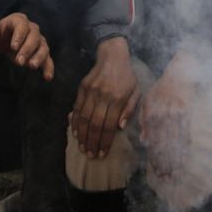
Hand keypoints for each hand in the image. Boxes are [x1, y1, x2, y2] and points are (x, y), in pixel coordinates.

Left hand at [0, 12, 54, 79]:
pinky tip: (47, 77)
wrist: (4, 42)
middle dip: (27, 49)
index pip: (22, 26)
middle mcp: (32, 29)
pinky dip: (49, 67)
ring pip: (43, 47)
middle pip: (34, 37)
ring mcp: (38, 41)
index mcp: (19, 20)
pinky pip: (48, 59)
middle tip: (19, 62)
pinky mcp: (41, 52)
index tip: (13, 48)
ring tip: (32, 67)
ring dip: (39, 57)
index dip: (19, 36)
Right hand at [71, 36, 139, 157]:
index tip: (102, 154)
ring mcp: (91, 92)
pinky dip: (75, 122)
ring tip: (82, 148)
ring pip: (84, 118)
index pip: (109, 125)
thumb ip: (130, 109)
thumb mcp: (136, 91)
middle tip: (90, 155)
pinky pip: (77, 108)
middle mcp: (103, 96)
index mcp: (118, 99)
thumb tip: (120, 127)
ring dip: (82, 135)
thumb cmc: (127, 76)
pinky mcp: (82, 87)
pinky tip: (75, 132)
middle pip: (95, 124)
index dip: (105, 142)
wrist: (112, 55)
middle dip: (92, 142)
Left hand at [137, 53, 195, 171]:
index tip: (157, 171)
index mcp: (152, 113)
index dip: (155, 156)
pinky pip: (185, 133)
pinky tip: (185, 157)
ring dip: (175, 158)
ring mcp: (176, 114)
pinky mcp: (187, 113)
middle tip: (166, 177)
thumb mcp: (148, 100)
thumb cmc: (162, 88)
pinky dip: (184, 147)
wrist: (180, 73)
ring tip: (175, 173)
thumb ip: (144, 120)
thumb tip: (144, 140)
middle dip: (165, 162)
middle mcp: (163, 115)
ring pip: (175, 140)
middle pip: (164, 143)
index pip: (152, 140)